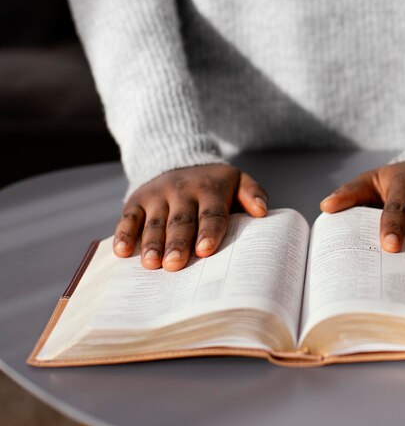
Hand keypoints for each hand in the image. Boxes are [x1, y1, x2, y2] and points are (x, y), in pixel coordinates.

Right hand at [113, 164, 267, 270]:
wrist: (179, 160)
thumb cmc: (214, 183)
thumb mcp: (237, 180)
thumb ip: (252, 193)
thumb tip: (262, 212)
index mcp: (210, 189)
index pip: (211, 212)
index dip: (209, 231)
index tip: (205, 250)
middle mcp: (182, 191)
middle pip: (181, 221)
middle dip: (177, 243)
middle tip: (175, 265)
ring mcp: (157, 195)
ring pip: (154, 222)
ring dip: (152, 243)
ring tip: (151, 264)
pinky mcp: (136, 200)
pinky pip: (128, 217)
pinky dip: (124, 233)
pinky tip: (122, 252)